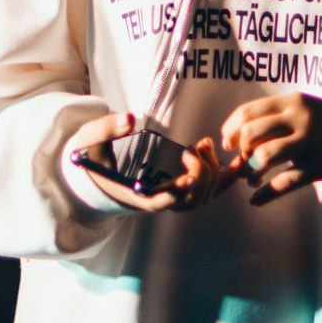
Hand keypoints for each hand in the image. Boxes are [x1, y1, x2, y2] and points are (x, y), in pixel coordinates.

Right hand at [67, 111, 224, 213]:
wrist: (97, 172)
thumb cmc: (92, 156)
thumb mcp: (89, 139)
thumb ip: (106, 128)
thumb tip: (129, 118)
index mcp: (132, 194)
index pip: (156, 204)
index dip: (173, 196)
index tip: (186, 179)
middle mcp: (155, 200)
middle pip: (188, 202)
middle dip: (198, 175)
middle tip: (191, 149)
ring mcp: (170, 197)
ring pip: (202, 198)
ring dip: (211, 173)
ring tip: (202, 144)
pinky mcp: (182, 188)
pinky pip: (209, 191)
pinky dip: (224, 177)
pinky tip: (232, 157)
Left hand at [217, 94, 321, 206]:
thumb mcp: (305, 109)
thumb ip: (277, 119)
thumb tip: (239, 139)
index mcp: (292, 101)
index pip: (248, 112)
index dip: (231, 129)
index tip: (227, 144)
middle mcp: (300, 118)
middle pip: (252, 134)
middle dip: (240, 152)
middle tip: (242, 162)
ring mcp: (311, 142)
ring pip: (265, 157)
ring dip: (251, 172)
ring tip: (252, 179)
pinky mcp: (321, 165)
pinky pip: (285, 182)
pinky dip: (265, 194)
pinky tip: (256, 200)